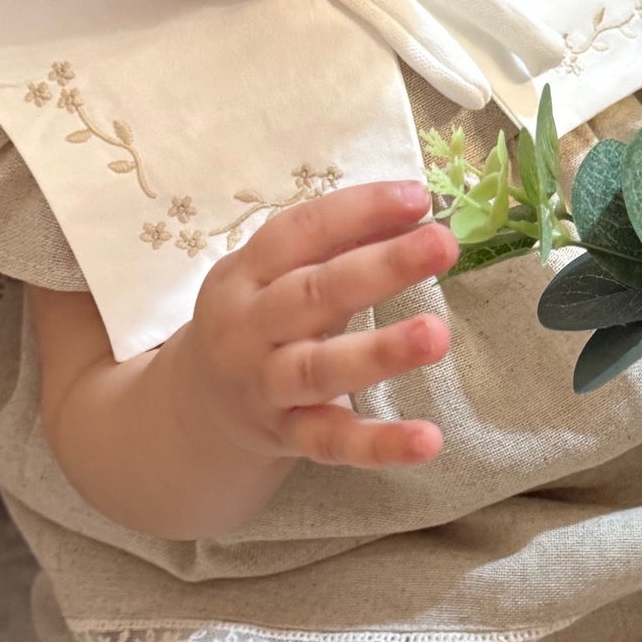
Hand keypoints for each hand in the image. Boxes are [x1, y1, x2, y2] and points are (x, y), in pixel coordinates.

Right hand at [175, 178, 457, 466]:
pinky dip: (379, 444)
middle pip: (313, 294)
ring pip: (320, 370)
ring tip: (436, 335)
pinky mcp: (288, 437)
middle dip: (380, 268)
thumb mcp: (275, 276)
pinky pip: (333, 442)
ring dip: (380, 352)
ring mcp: (266, 387)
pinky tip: (428, 440)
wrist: (199, 406)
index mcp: (245, 275)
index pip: (299, 232)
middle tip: (442, 244)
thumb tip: (412, 208)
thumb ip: (337, 245)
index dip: (357, 211)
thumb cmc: (257, 322)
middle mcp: (249, 329)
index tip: (418, 197)